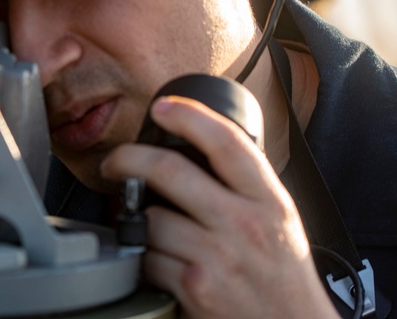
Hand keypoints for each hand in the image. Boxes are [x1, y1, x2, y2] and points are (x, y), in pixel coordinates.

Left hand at [101, 96, 338, 318]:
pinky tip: (153, 260)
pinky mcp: (194, 289)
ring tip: (141, 225)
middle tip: (114, 161)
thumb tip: (198, 146)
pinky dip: (142, 259)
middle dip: (128, 158)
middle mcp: (244, 225)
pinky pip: (147, 260)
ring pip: (150, 219)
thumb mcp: (279, 220)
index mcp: (268, 200)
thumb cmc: (283, 277)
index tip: (162, 107)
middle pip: (170, 171)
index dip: (189, 115)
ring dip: (136, 221)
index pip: (226, 142)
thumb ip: (246, 186)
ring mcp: (217, 257)